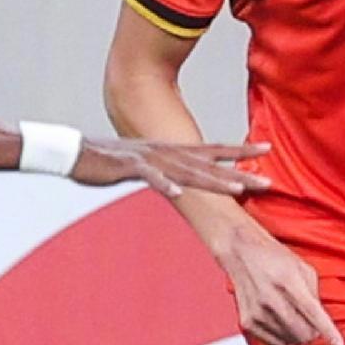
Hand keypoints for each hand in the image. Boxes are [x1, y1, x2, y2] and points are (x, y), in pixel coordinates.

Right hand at [71, 136, 270, 200]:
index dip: (241, 151)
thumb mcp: (149, 166)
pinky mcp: (129, 167)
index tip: (267, 151)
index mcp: (173, 151)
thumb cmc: (112, 162)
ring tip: (237, 189)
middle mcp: (167, 152)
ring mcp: (150, 159)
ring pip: (188, 170)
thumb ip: (171, 172)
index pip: (215, 150)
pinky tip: (178, 193)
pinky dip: (164, 184)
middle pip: (210, 163)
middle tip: (268, 182)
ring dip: (212, 180)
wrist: (76, 151)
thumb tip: (190, 183)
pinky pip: (150, 177)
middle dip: (240, 172)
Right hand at [215, 222, 344, 344]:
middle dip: (313, 333)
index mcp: (289, 281)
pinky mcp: (247, 321)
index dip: (329, 333)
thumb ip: (314, 295)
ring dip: (298, 334)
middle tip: (312, 324)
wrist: (241, 252)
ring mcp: (257, 312)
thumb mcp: (303, 268)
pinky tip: (281, 323)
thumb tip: (320, 322)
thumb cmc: (274, 258)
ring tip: (293, 317)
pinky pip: (274, 342)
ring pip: (290, 340)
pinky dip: (283, 337)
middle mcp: (271, 298)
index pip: (313, 313)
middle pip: (303, 333)